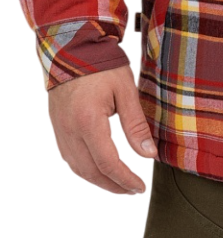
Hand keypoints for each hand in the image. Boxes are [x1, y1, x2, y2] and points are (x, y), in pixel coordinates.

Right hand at [48, 65, 156, 194]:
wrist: (72, 48)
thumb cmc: (102, 65)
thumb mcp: (126, 91)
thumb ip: (136, 125)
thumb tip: (148, 154)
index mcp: (88, 122)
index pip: (107, 163)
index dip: (124, 179)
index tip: (140, 187)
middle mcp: (70, 131)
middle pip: (90, 172)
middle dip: (113, 185)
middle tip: (133, 190)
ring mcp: (61, 130)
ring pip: (77, 168)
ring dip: (98, 180)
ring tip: (119, 183)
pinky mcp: (58, 127)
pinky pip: (70, 157)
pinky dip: (85, 168)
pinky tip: (99, 169)